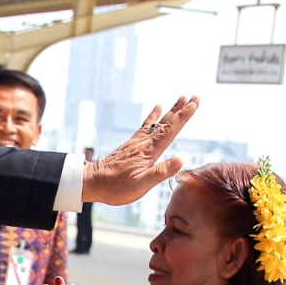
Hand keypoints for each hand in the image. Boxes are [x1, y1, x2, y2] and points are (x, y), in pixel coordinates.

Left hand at [82, 97, 199, 205]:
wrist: (91, 183)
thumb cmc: (115, 188)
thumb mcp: (141, 185)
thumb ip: (160, 172)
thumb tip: (180, 160)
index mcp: (149, 151)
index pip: (170, 130)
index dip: (183, 117)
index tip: (194, 104)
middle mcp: (143, 143)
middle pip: (166, 123)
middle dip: (181, 110)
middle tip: (194, 96)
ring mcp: (136, 143)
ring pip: (157, 122)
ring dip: (170, 111)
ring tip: (180, 99)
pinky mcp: (130, 145)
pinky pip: (145, 126)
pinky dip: (153, 116)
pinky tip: (157, 109)